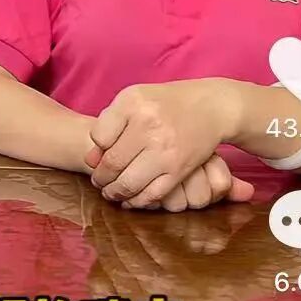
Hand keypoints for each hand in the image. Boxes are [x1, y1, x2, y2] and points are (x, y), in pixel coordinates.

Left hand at [87, 79, 240, 206]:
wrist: (209, 106)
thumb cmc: (164, 102)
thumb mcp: (133, 99)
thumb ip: (109, 123)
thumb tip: (90, 159)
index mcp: (132, 103)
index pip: (98, 136)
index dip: (94, 152)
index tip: (96, 159)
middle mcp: (148, 125)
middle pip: (112, 163)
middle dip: (101, 178)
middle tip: (99, 182)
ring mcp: (165, 149)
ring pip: (129, 183)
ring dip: (115, 193)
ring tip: (111, 192)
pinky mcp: (179, 168)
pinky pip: (152, 193)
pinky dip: (137, 201)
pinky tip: (130, 200)